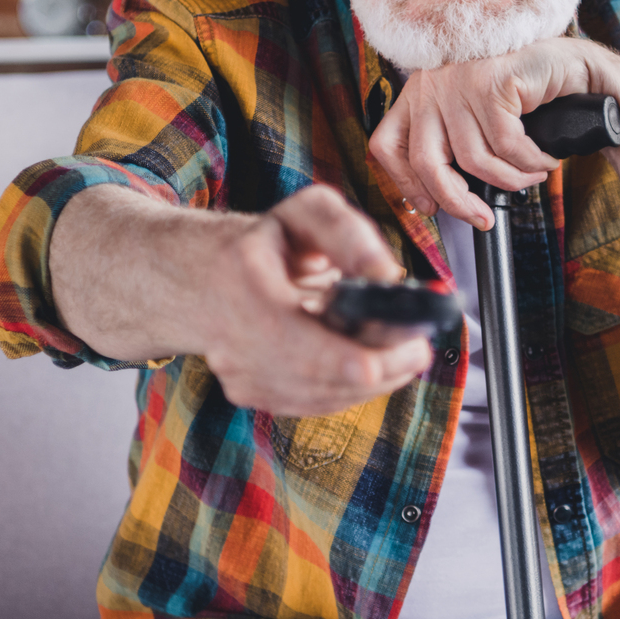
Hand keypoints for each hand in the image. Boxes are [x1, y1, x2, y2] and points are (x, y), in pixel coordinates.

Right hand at [197, 184, 432, 416]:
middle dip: (383, 368)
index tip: (411, 349)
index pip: (303, 342)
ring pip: (322, 396)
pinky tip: (367, 367)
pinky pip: (311, 403)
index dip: (360, 357)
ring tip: (401, 356)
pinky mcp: (247, 394)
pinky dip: (347, 389)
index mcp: (244, 283)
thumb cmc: (265, 243)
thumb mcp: (308, 214)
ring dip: (371, 382)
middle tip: (418, 349)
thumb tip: (388, 276)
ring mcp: (236, 373)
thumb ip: (350, 236)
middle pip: (323, 377)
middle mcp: (232, 337)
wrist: (201, 277)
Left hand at [368, 37, 610, 229]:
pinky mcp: (491, 82)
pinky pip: (506, 146)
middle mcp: (432, 85)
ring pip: (473, 160)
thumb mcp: (474, 119)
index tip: (429, 207)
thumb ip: (452, 146)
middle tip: (483, 218)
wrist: (569, 61)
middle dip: (457, 202)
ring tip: (533, 177)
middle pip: (425, 162)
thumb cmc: (523, 93)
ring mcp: (460, 81)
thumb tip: (440, 199)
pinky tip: (544, 160)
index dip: (405, 184)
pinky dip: (530, 163)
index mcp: (419, 95)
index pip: (387, 144)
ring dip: (511, 180)